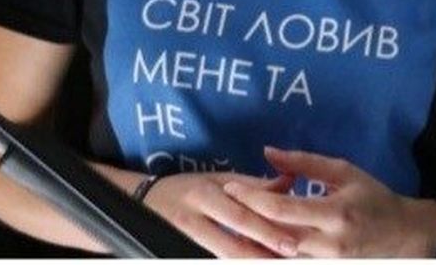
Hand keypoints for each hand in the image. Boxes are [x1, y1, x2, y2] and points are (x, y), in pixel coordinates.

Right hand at [140, 170, 298, 257]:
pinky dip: (232, 261)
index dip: (268, 229)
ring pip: (221, 255)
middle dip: (263, 251)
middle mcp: (193, 217)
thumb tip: (289, 182)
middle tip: (291, 256)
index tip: (294, 240)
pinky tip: (252, 261)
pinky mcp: (177, 250)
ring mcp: (183, 237)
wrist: (141, 201)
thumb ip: (252, 184)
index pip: (241, 214)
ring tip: (274, 262)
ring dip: (250, 259)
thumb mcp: (217, 179)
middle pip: (233, 240)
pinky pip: (209, 258)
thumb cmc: (187, 188)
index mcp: (206, 194)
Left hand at [219, 146, 435, 257]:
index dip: (251, 198)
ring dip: (248, 244)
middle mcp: (327, 244)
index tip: (230, 187)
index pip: (281, 208)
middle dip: (242, 221)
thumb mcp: (344, 172)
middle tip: (219, 206)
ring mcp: (324, 264)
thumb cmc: (373, 198)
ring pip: (275, 257)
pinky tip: (249, 246)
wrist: (403, 236)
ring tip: (225, 227)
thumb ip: (305, 163)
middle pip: (272, 236)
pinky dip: (265, 256)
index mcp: (334, 214)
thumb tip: (268, 153)